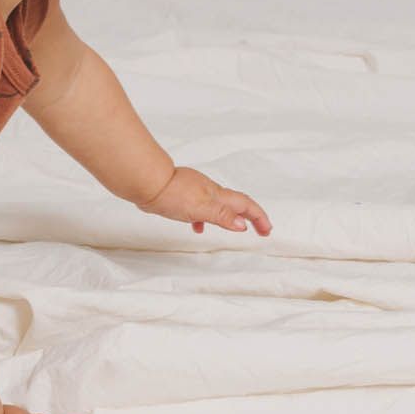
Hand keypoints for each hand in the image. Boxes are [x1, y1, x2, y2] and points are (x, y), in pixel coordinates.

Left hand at [139, 164, 271, 236]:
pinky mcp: (183, 195)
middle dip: (251, 216)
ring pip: (219, 204)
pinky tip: (198, 227)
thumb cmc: (172, 194)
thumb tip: (243, 225)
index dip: (258, 217)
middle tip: (262, 230)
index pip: (245, 204)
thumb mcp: (200, 208)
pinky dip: (205, 218)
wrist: (147, 183)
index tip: (267, 230)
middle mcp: (209, 191)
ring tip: (235, 228)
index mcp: (217, 194)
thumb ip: (221, 216)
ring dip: (231, 216)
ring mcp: (196, 192)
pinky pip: (200, 207)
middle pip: (237, 203)